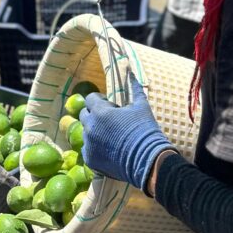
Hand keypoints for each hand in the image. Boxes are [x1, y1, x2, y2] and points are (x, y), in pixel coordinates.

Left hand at [79, 71, 175, 190]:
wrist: (148, 160)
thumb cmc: (145, 130)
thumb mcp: (141, 106)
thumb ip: (134, 88)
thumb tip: (131, 72)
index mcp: (100, 112)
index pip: (90, 99)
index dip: (100, 101)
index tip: (111, 107)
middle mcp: (90, 127)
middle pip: (84, 115)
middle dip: (94, 115)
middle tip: (110, 121)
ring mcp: (88, 144)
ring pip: (86, 132)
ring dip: (95, 131)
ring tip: (111, 137)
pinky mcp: (89, 159)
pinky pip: (88, 149)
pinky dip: (95, 148)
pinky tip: (110, 150)